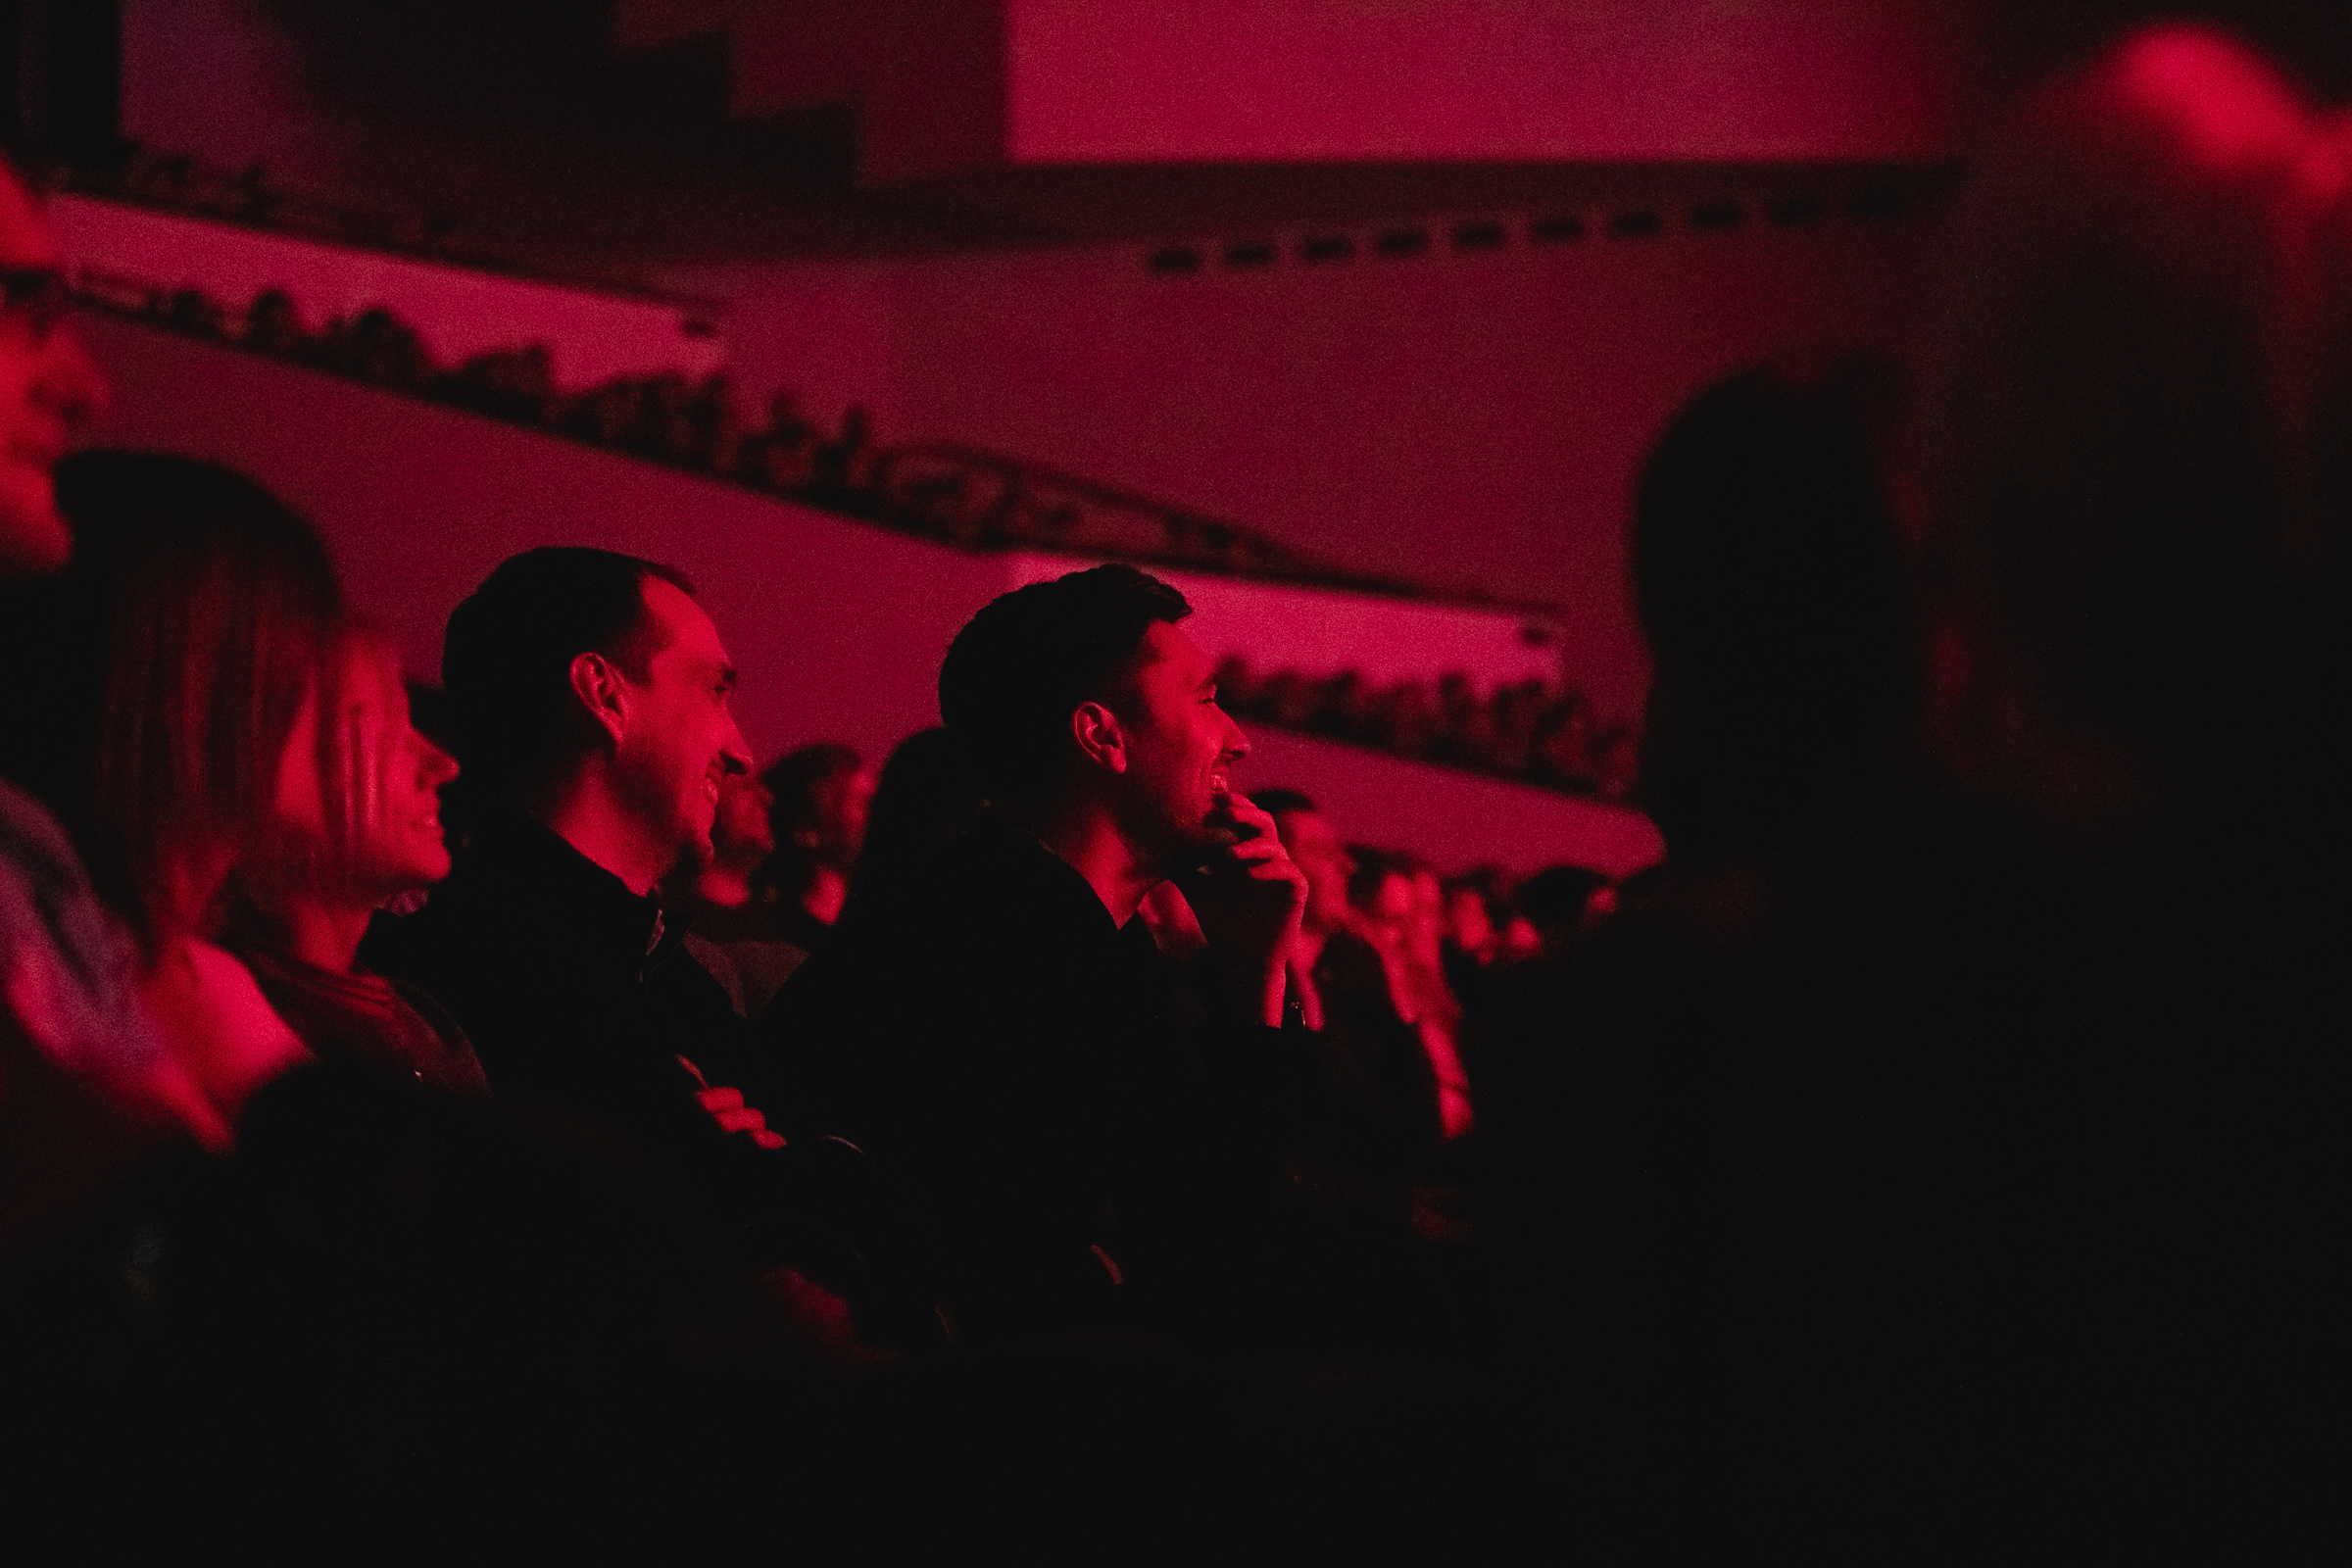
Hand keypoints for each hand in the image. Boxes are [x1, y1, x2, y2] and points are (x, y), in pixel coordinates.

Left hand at [1171, 790, 1307, 1025]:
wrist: (1241, 956)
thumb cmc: (1220, 919)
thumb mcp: (1195, 888)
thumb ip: (1182, 864)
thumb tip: (1152, 843)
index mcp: (1246, 847)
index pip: (1242, 816)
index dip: (1231, 803)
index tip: (1209, 796)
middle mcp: (1267, 854)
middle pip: (1263, 821)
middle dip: (1244, 813)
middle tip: (1222, 811)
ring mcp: (1284, 870)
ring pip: (1274, 846)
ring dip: (1251, 846)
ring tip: (1228, 854)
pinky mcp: (1297, 890)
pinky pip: (1288, 872)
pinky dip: (1270, 870)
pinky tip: (1250, 874)